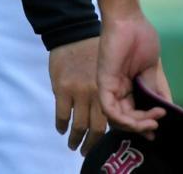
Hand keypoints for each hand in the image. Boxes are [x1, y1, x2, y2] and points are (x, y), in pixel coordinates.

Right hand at [48, 36, 106, 155]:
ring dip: (75, 139)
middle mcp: (96, 93)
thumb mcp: (113, 67)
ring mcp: (78, 92)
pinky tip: (62, 128)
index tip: (107, 142)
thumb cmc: (97, 47)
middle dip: (92, 143)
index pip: (115, 119)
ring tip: (74, 144)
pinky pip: (61, 115)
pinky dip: (61, 125)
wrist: (75, 31)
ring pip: (78, 126)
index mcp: (113, 86)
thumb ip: (116, 87)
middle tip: (86, 150)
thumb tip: (120, 109)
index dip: (112, 133)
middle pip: (97, 128)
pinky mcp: (62, 88)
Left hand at [98, 11, 169, 133]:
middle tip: (157, 124)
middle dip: (142, 125)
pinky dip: (126, 119)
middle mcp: (118, 90)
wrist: (128, 18)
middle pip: (126, 118)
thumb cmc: (140, 36)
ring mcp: (110, 87)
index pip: (134, 112)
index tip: (159, 128)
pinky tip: (144, 117)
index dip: (145, 123)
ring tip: (154, 120)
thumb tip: (166, 108)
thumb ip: (157, 88)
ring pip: (118, 118)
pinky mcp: (104, 83)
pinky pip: (110, 109)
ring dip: (137, 124)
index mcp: (128, 85)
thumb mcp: (153, 68)